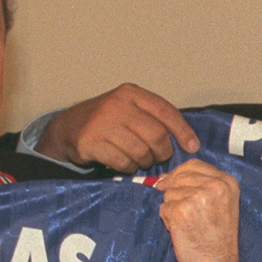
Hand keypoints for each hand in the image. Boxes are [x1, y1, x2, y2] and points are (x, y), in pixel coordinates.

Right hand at [37, 83, 198, 172]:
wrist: (68, 127)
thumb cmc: (107, 121)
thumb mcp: (129, 109)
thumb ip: (153, 119)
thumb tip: (188, 142)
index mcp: (131, 94)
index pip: (166, 112)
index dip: (183, 131)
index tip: (193, 147)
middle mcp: (118, 105)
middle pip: (156, 135)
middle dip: (162, 152)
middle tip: (158, 157)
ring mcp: (103, 123)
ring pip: (141, 152)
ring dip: (144, 162)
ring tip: (138, 159)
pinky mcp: (91, 142)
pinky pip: (123, 162)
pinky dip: (128, 167)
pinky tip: (123, 163)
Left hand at [155, 160, 240, 261]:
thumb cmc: (218, 240)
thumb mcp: (222, 204)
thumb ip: (201, 185)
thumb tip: (164, 178)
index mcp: (228, 182)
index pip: (194, 164)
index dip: (180, 176)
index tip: (177, 189)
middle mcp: (215, 186)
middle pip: (178, 177)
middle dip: (174, 193)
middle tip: (186, 215)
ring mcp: (197, 198)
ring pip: (168, 193)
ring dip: (171, 209)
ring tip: (187, 225)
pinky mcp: (181, 211)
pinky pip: (163, 208)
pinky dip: (167, 221)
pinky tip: (181, 232)